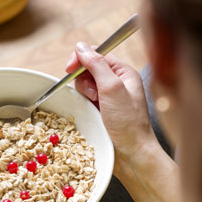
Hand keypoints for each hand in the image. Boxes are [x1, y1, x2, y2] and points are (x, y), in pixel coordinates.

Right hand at [65, 42, 159, 167]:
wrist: (132, 154)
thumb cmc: (128, 123)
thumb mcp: (112, 88)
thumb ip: (96, 64)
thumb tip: (81, 46)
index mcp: (124, 73)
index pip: (98, 54)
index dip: (82, 58)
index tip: (69, 68)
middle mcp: (116, 83)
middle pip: (88, 69)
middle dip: (83, 79)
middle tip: (92, 94)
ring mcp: (108, 97)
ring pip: (83, 84)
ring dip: (83, 93)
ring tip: (94, 105)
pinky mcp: (100, 110)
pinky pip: (83, 99)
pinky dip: (82, 103)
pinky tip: (90, 111)